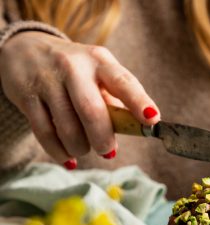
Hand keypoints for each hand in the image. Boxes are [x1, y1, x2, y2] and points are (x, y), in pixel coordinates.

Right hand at [0, 32, 159, 168]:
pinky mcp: (26, 95)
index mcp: (100, 61)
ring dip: (80, 147)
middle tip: (107, 151)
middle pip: (92, 110)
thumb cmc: (76, 73)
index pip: (123, 82)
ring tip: (84, 149)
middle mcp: (73, 67)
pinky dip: (60, 152)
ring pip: (67, 127)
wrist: (25, 51)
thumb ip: (117, 103)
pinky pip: (45, 133)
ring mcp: (47, 79)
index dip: (138, 102)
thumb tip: (134, 133)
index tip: (152, 119)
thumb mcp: (99, 77)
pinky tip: (69, 158)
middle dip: (103, 139)